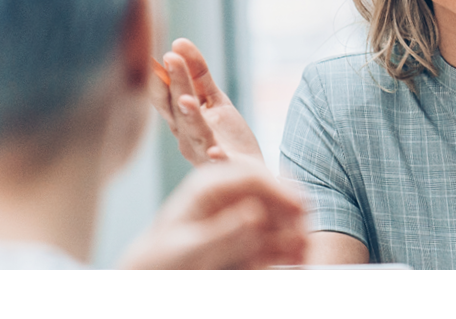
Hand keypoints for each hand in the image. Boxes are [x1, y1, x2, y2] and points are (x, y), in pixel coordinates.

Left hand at [119, 159, 307, 268]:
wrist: (152, 278)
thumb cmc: (159, 262)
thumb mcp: (188, 249)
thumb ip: (222, 234)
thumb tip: (255, 215)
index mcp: (209, 187)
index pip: (253, 176)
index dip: (281, 190)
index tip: (301, 208)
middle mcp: (229, 196)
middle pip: (272, 195)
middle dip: (292, 215)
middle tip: (303, 238)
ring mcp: (240, 215)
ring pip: (279, 218)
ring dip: (293, 234)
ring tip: (301, 255)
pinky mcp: (247, 236)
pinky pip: (274, 238)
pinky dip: (286, 247)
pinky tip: (294, 259)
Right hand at [149, 38, 262, 164]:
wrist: (252, 179)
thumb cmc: (229, 139)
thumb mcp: (215, 101)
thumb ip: (198, 74)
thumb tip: (179, 41)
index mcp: (181, 119)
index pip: (166, 94)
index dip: (162, 74)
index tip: (161, 52)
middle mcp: (186, 136)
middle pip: (177, 106)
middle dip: (175, 83)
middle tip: (170, 58)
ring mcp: (203, 152)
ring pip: (194, 131)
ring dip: (189, 115)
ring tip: (187, 100)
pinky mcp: (224, 168)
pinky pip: (218, 163)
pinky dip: (216, 157)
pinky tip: (216, 152)